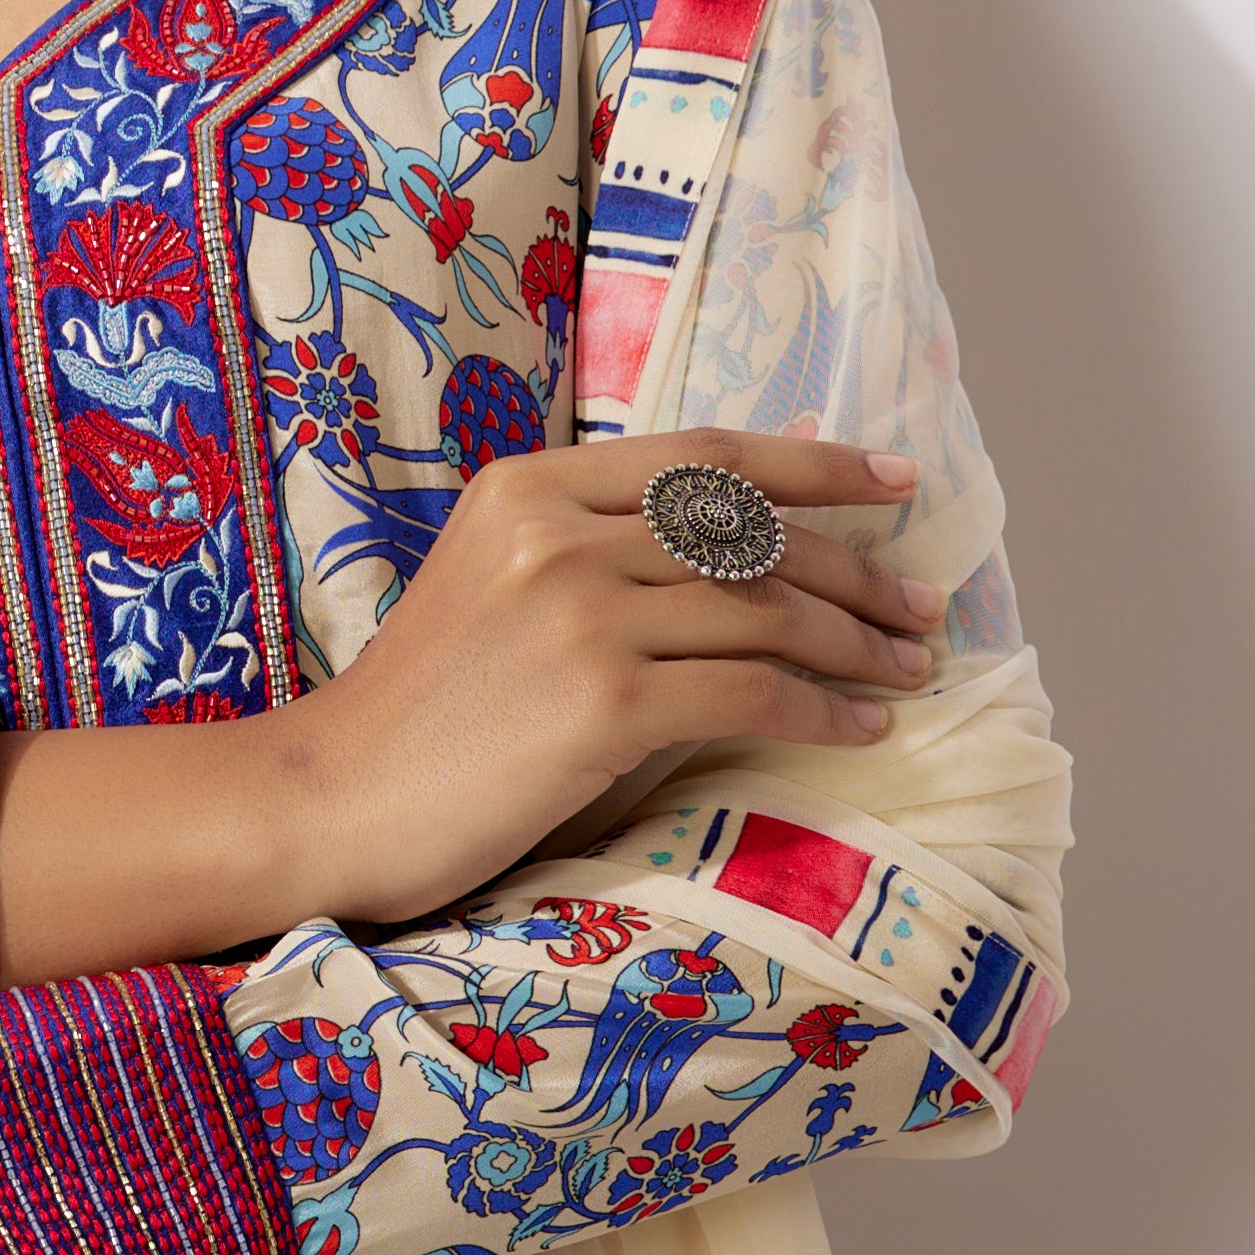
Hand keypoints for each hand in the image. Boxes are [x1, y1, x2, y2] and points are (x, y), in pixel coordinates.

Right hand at [273, 432, 935, 935]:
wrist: (333, 797)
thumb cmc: (422, 708)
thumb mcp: (492, 581)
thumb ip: (589, 544)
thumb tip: (737, 537)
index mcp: (526, 486)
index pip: (704, 457)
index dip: (813, 465)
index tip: (892, 478)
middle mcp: (556, 531)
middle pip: (750, 533)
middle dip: (855, 566)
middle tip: (920, 603)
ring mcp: (579, 613)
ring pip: (763, 609)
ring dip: (854, 642)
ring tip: (905, 667)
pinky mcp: (602, 703)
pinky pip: (751, 693)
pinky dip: (821, 709)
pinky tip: (858, 725)